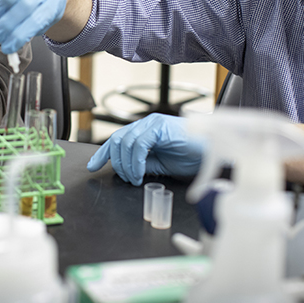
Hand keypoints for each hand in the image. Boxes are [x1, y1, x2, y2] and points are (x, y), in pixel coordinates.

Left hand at [86, 114, 204, 185]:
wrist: (211, 151)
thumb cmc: (192, 156)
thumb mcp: (161, 164)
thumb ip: (144, 164)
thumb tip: (128, 170)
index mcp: (145, 131)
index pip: (118, 139)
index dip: (102, 153)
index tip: (92, 166)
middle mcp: (146, 124)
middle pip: (117, 140)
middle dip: (115, 162)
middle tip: (126, 178)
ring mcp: (152, 123)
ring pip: (125, 142)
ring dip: (126, 165)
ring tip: (134, 179)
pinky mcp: (159, 127)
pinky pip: (139, 145)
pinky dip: (135, 162)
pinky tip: (139, 174)